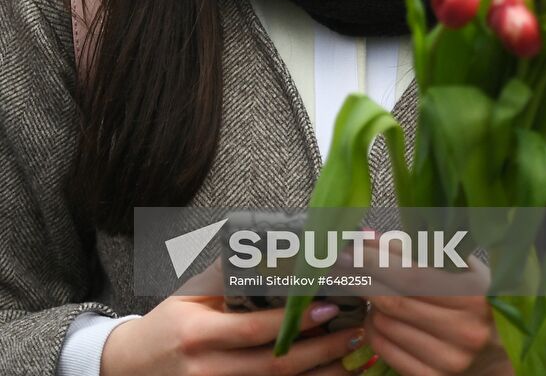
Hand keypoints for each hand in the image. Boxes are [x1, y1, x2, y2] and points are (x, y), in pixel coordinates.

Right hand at [100, 294, 360, 375]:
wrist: (129, 370)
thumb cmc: (166, 324)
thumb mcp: (189, 294)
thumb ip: (227, 275)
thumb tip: (271, 245)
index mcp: (197, 334)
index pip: (254, 329)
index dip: (294, 321)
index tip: (330, 306)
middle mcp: (206, 371)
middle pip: (273, 367)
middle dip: (319, 351)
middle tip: (354, 332)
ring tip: (353, 359)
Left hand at [348, 243, 513, 374]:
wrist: (503, 356)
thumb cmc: (481, 303)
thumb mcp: (467, 270)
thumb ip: (427, 251)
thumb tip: (376, 237)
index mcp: (474, 298)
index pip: (412, 276)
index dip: (378, 259)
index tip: (357, 244)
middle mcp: (462, 333)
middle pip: (394, 301)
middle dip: (363, 277)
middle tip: (345, 260)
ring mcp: (447, 362)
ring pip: (385, 326)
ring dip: (368, 303)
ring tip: (366, 286)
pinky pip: (386, 352)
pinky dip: (374, 329)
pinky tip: (376, 315)